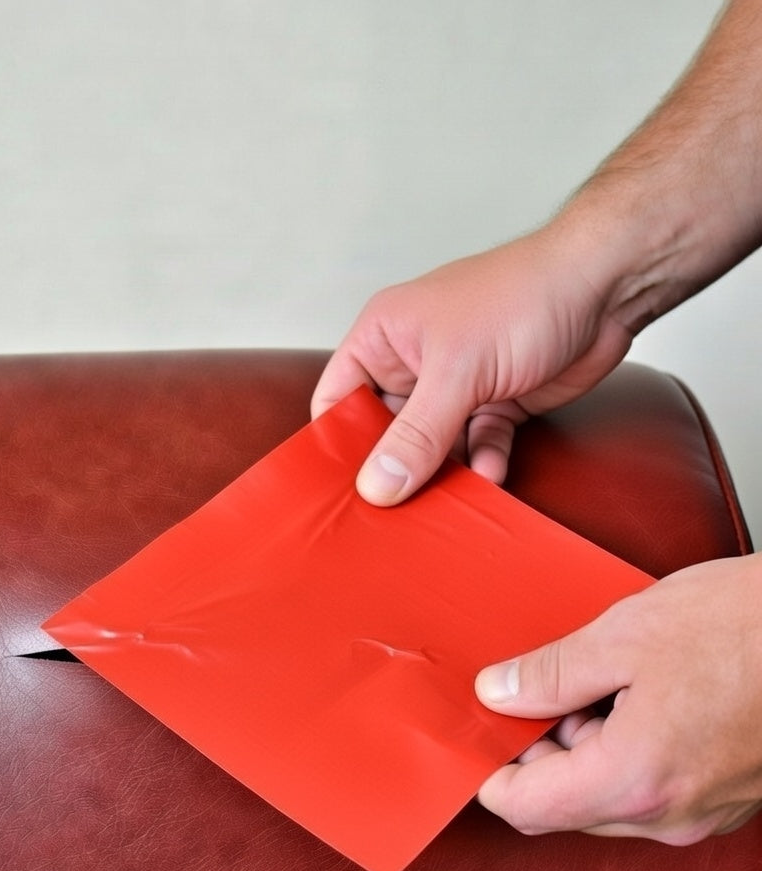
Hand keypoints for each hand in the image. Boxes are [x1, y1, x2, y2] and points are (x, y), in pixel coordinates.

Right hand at [311, 222, 632, 504]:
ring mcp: (456, 384)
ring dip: (443, 474)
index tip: (340, 489)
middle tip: (393, 511)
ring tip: (445, 503)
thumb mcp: (457, 372)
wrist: (604, 288)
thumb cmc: (523, 296)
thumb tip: (376, 486)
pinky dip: (484, 463)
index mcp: (385, 336)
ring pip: (434, 446)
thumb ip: (416, 435)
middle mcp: (415, 361)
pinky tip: (491, 475)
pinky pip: (478, 445)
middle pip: (386, 432)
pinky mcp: (496, 403)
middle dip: (394, 468)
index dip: (337, 443)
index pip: (338, 398)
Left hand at [474, 555, 761, 843]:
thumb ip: (551, 674)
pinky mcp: (729, 798)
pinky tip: (645, 695)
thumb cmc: (750, 626)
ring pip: (610, 799)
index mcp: (635, 780)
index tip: (478, 733)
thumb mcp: (628, 634)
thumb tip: (498, 694)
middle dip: (539, 754)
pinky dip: (630, 753)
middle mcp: (670, 816)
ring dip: (586, 750)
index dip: (489, 772)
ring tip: (605, 680)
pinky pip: (654, 790)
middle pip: (565, 807)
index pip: (526, 809)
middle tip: (540, 688)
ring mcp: (706, 813)